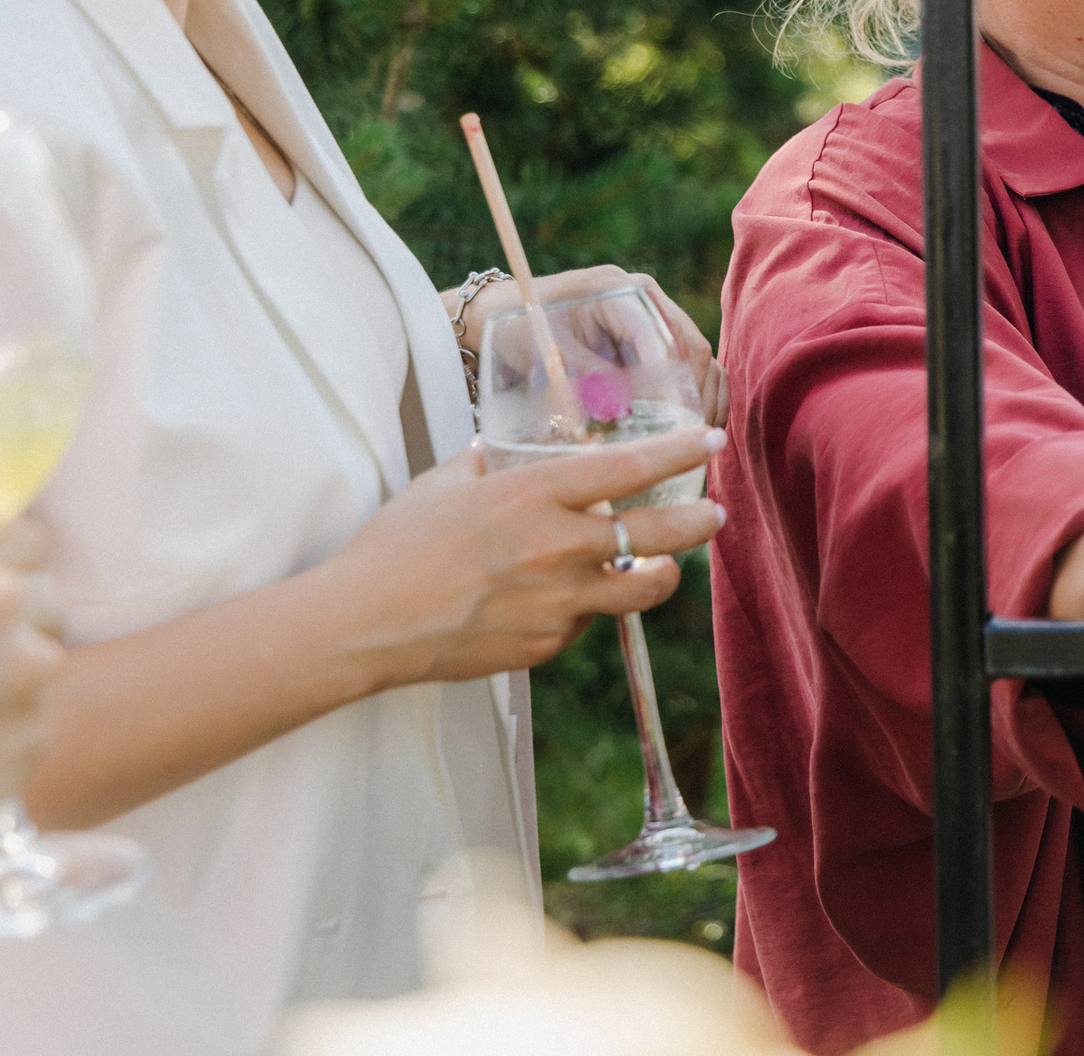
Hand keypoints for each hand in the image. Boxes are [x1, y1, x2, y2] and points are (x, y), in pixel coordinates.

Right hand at [0, 525, 60, 877]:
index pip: (25, 535)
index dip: (9, 565)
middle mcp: (0, 601)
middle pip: (44, 593)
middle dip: (18, 620)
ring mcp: (29, 666)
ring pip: (46, 655)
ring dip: (16, 676)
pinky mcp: (40, 726)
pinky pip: (36, 717)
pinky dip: (9, 729)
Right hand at [322, 424, 727, 686]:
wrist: (367, 624)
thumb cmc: (397, 544)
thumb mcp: (447, 481)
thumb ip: (494, 462)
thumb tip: (516, 447)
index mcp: (534, 496)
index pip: (629, 468)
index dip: (678, 453)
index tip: (710, 439)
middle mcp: (558, 549)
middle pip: (658, 535)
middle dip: (699, 522)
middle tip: (716, 512)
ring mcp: (557, 604)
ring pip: (639, 588)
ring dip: (660, 573)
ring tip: (664, 564)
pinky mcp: (546, 645)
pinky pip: (584, 620)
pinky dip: (584, 605)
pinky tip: (563, 597)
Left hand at [462, 266, 728, 426]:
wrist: (503, 313)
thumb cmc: (520, 328)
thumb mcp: (550, 355)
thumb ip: (590, 381)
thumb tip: (628, 416)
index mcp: (621, 292)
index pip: (666, 341)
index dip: (675, 387)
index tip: (675, 427)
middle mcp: (646, 300)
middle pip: (693, 350)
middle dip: (697, 399)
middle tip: (691, 442)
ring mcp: (653, 318)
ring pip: (699, 361)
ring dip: (703, 402)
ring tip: (696, 443)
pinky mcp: (653, 340)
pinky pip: (690, 368)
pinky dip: (697, 398)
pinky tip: (691, 431)